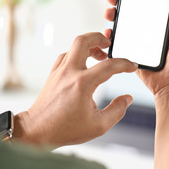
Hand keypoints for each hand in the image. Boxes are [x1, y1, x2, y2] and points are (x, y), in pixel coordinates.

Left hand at [13, 32, 137, 146]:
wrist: (37, 131)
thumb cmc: (65, 129)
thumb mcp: (99, 125)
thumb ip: (118, 110)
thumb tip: (127, 99)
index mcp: (82, 84)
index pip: (109, 66)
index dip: (124, 64)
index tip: (132, 66)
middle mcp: (69, 73)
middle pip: (83, 41)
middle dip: (99, 37)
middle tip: (109, 44)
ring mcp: (59, 72)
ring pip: (74, 47)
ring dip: (89, 46)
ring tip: (100, 55)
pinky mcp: (53, 75)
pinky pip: (66, 56)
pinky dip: (78, 55)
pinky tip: (84, 64)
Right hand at [104, 0, 168, 100]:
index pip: (157, 0)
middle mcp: (157, 27)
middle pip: (138, 8)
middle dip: (124, 0)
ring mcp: (144, 38)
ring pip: (127, 21)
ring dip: (115, 14)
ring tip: (110, 13)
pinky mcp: (134, 50)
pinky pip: (121, 39)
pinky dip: (113, 33)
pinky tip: (109, 31)